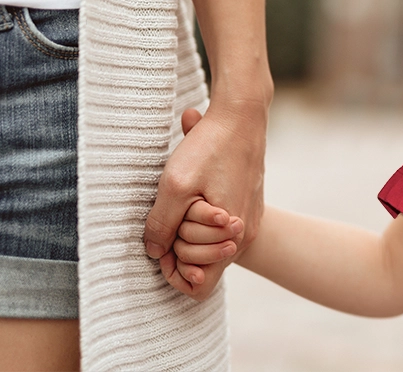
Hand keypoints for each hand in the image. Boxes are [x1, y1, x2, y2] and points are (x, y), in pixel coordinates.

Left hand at [145, 102, 265, 299]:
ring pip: (209, 246)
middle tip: (174, 215)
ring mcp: (247, 221)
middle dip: (180, 247)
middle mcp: (244, 235)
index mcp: (231, 237)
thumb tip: (154, 252)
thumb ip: (161, 225)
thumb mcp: (174, 186)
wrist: (243, 116)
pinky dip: (202, 216)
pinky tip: (196, 190)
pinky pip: (219, 228)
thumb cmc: (210, 148)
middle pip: (202, 267)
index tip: (162, 244)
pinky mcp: (247, 206)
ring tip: (184, 199)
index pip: (198, 286)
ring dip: (190, 230)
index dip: (173, 272)